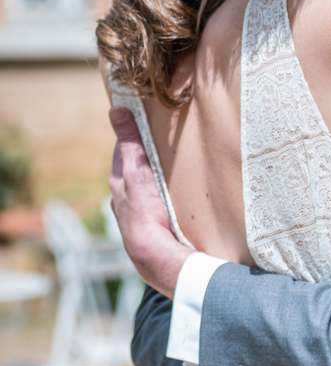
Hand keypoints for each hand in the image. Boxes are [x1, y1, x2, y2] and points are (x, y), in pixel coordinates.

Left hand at [108, 107, 188, 297]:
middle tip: (165, 141)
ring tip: (176, 169)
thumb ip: (129, 142)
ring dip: (159, 179)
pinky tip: (179, 197)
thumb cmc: (145, 213)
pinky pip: (159, 205)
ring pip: (148, 189)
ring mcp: (139, 215)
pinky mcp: (154, 227)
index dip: (133, 135)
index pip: (124, 150)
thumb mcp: (137, 171)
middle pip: (136, 170)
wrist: (157, 255)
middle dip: (148, 157)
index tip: (144, 120)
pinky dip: (166, 197)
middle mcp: (125, 200)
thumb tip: (116, 109)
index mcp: (120, 183)